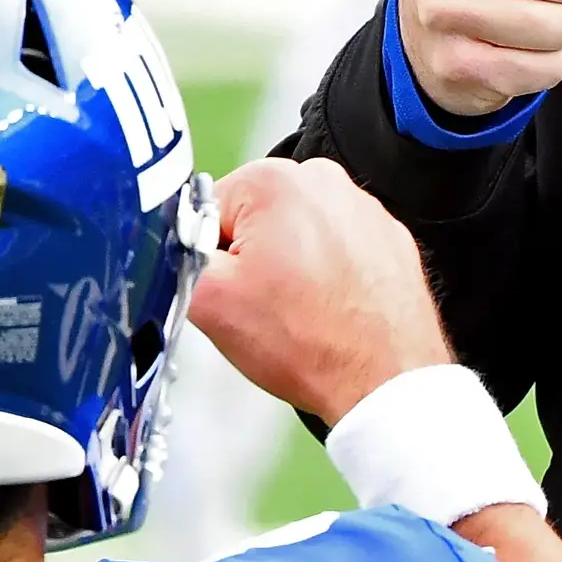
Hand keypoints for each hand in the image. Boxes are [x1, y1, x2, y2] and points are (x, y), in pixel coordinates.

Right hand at [186, 159, 452, 422]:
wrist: (383, 381)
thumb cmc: (308, 343)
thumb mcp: (209, 300)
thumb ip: (175, 254)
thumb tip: (172, 239)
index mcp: (276, 179)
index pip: (208, 210)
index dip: (207, 257)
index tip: (230, 288)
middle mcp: (326, 181)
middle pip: (253, 219)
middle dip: (249, 261)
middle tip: (264, 305)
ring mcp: (365, 209)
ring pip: (295, 236)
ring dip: (289, 269)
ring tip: (300, 312)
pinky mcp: (390, 239)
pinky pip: (337, 251)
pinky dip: (327, 277)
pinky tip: (328, 310)